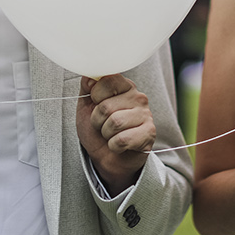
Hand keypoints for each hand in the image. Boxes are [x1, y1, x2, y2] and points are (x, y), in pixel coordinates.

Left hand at [76, 74, 156, 195]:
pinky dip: (114, 146)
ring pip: (114, 123)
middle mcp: (138, 97)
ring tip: (111, 135)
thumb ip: (87, 86)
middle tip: (103, 125)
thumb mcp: (86, 105)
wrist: (108, 157)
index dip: (94, 96)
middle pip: (106, 106)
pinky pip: (122, 139)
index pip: (106, 80)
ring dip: (106, 134)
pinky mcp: (149, 133)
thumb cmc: (98, 130)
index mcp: (124, 86)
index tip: (96, 104)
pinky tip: (119, 145)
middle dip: (97, 120)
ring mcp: (146, 115)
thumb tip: (89, 76)